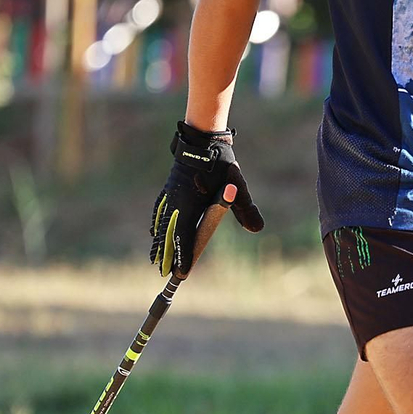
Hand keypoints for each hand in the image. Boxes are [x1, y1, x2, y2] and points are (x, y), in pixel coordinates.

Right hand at [149, 121, 263, 276]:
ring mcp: (169, 196)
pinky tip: (155, 231)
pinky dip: (157, 224)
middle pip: (169, 235)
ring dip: (159, 243)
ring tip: (155, 259)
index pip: (185, 237)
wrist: (201, 140)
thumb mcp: (236, 186)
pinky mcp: (168, 189)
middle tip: (164, 273)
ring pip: (161, 225)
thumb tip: (257, 228)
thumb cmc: (220, 163)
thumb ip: (244, 208)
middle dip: (167, 255)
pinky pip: (160, 212)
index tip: (182, 273)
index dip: (183, 256)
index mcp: (189, 205)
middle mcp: (175, 203)